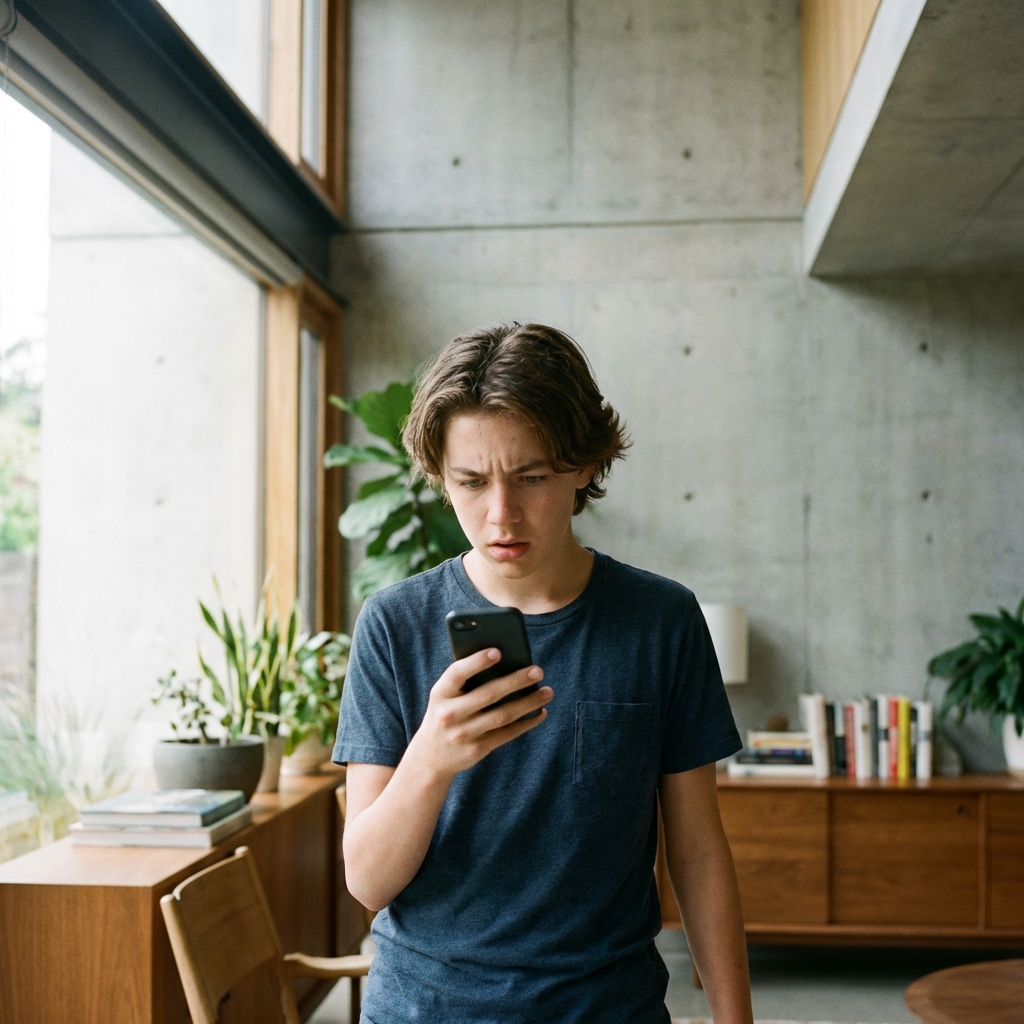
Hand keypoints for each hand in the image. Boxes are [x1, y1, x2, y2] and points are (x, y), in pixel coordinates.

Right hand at [405, 648, 551, 781]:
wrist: (431, 757)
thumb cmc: (446, 712)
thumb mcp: (445, 696)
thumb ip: (466, 680)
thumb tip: (507, 662)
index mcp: (440, 693)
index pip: (457, 673)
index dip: (477, 662)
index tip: (498, 651)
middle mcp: (450, 714)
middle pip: (488, 694)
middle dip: (516, 681)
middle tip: (538, 670)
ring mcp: (463, 734)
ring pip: (503, 715)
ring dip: (529, 702)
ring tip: (547, 691)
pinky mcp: (478, 749)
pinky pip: (507, 733)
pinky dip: (527, 722)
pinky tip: (540, 712)